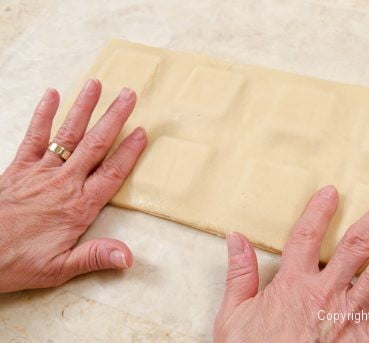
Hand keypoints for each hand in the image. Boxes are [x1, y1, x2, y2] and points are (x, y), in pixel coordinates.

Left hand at [0, 79, 145, 291]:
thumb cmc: (18, 262)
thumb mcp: (60, 269)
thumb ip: (95, 257)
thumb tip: (128, 257)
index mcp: (79, 206)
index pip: (111, 173)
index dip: (129, 151)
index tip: (142, 132)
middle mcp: (64, 183)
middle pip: (95, 145)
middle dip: (113, 118)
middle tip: (129, 95)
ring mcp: (40, 172)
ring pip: (68, 135)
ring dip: (84, 108)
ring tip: (96, 85)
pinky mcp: (19, 168)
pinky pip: (34, 137)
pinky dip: (43, 114)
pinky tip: (52, 95)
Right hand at [214, 183, 368, 341]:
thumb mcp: (233, 315)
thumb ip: (239, 274)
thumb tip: (235, 238)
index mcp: (291, 285)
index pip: (306, 237)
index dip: (319, 212)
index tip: (333, 191)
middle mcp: (324, 294)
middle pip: (356, 245)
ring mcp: (348, 317)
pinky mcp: (364, 342)